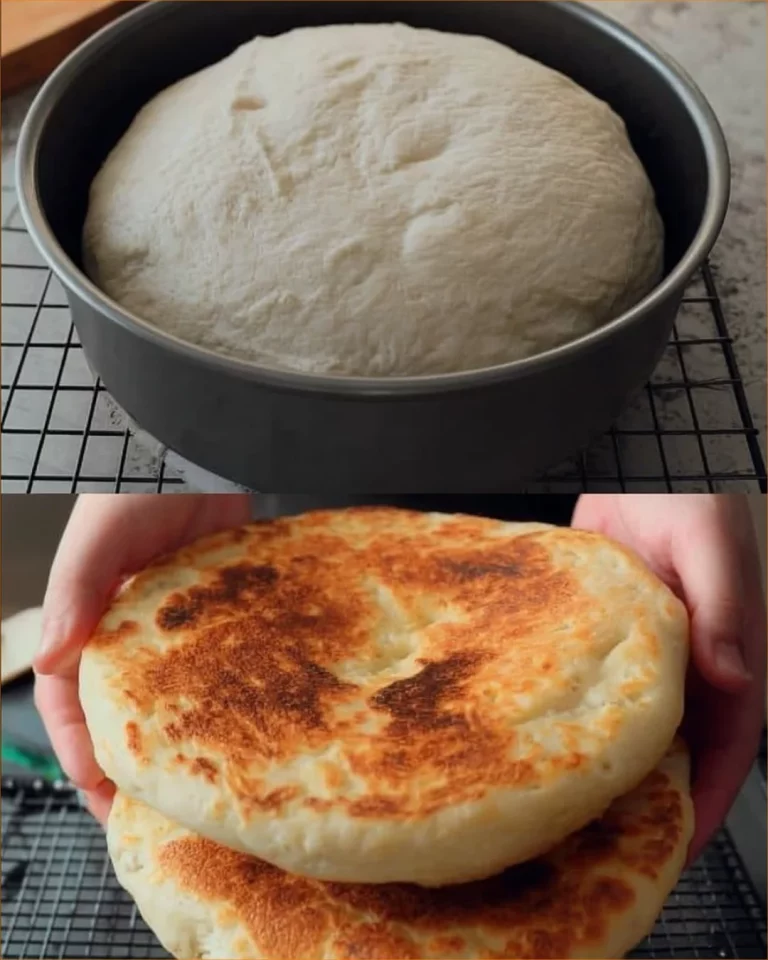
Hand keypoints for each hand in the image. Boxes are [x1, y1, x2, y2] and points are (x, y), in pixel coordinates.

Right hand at [34, 493, 251, 824]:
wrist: (209, 447)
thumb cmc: (147, 479)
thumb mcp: (102, 531)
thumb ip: (76, 589)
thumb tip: (52, 656)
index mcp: (88, 612)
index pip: (68, 694)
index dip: (78, 745)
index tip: (98, 789)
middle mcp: (127, 622)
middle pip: (115, 703)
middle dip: (121, 757)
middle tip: (142, 810)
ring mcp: (174, 620)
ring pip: (164, 692)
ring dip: (167, 738)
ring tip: (186, 785)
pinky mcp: (217, 609)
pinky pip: (212, 663)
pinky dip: (213, 698)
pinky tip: (235, 727)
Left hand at [572, 493, 765, 864]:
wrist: (641, 461)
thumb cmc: (691, 497)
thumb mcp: (711, 548)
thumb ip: (724, 611)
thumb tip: (734, 677)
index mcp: (724, 660)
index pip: (724, 751)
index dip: (702, 804)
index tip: (671, 851)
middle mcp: (685, 668)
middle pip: (673, 750)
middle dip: (647, 800)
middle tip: (602, 846)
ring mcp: (643, 655)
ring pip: (630, 725)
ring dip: (607, 765)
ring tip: (562, 809)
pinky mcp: (603, 636)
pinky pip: (594, 685)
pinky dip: (577, 715)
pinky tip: (541, 739)